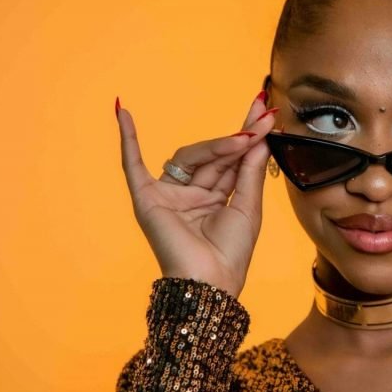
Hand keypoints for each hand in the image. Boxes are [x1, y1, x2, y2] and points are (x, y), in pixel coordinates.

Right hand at [114, 92, 278, 297]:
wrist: (211, 281)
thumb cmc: (230, 253)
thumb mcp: (248, 205)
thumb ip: (249, 170)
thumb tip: (257, 136)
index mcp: (216, 198)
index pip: (231, 159)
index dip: (247, 135)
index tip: (266, 110)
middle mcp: (191, 194)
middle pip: (214, 155)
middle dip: (238, 136)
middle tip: (263, 117)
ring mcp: (169, 194)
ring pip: (191, 157)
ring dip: (218, 145)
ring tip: (243, 138)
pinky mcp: (147, 199)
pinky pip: (133, 166)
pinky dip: (128, 140)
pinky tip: (124, 113)